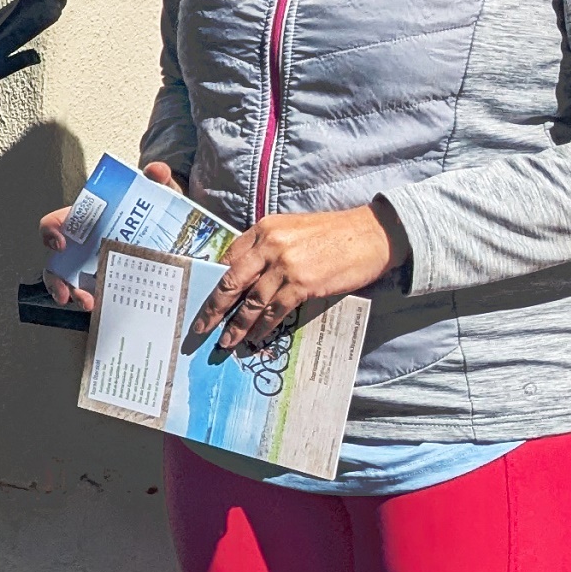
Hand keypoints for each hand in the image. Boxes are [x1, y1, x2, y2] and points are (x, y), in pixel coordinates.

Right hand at [40, 162, 184, 310]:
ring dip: (76, 296)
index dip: (51, 231)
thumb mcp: (155, 189)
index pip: (56, 223)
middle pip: (58, 263)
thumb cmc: (153, 206)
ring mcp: (96, 266)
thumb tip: (156, 171)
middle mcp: (85, 245)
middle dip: (58, 280)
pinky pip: (98, 295)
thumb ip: (157, 176)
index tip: (60, 243)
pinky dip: (100, 303)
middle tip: (68, 291)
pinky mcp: (113, 282)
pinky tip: (107, 308)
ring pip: (73, 284)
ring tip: (90, 304)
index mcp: (88, 220)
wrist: (173, 226)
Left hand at [190, 202, 399, 351]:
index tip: (203, 300)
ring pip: (251, 301)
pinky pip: (275, 310)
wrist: (371, 235)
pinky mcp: (303, 283)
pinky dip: (263, 326)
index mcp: (263, 229)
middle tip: (200, 328)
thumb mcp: (292, 231)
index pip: (228, 259)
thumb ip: (267, 248)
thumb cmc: (332, 234)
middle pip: (231, 282)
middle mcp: (270, 245)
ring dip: (236, 326)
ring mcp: (286, 265)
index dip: (213, 283)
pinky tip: (255, 337)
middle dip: (213, 308)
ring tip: (226, 342)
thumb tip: (244, 277)